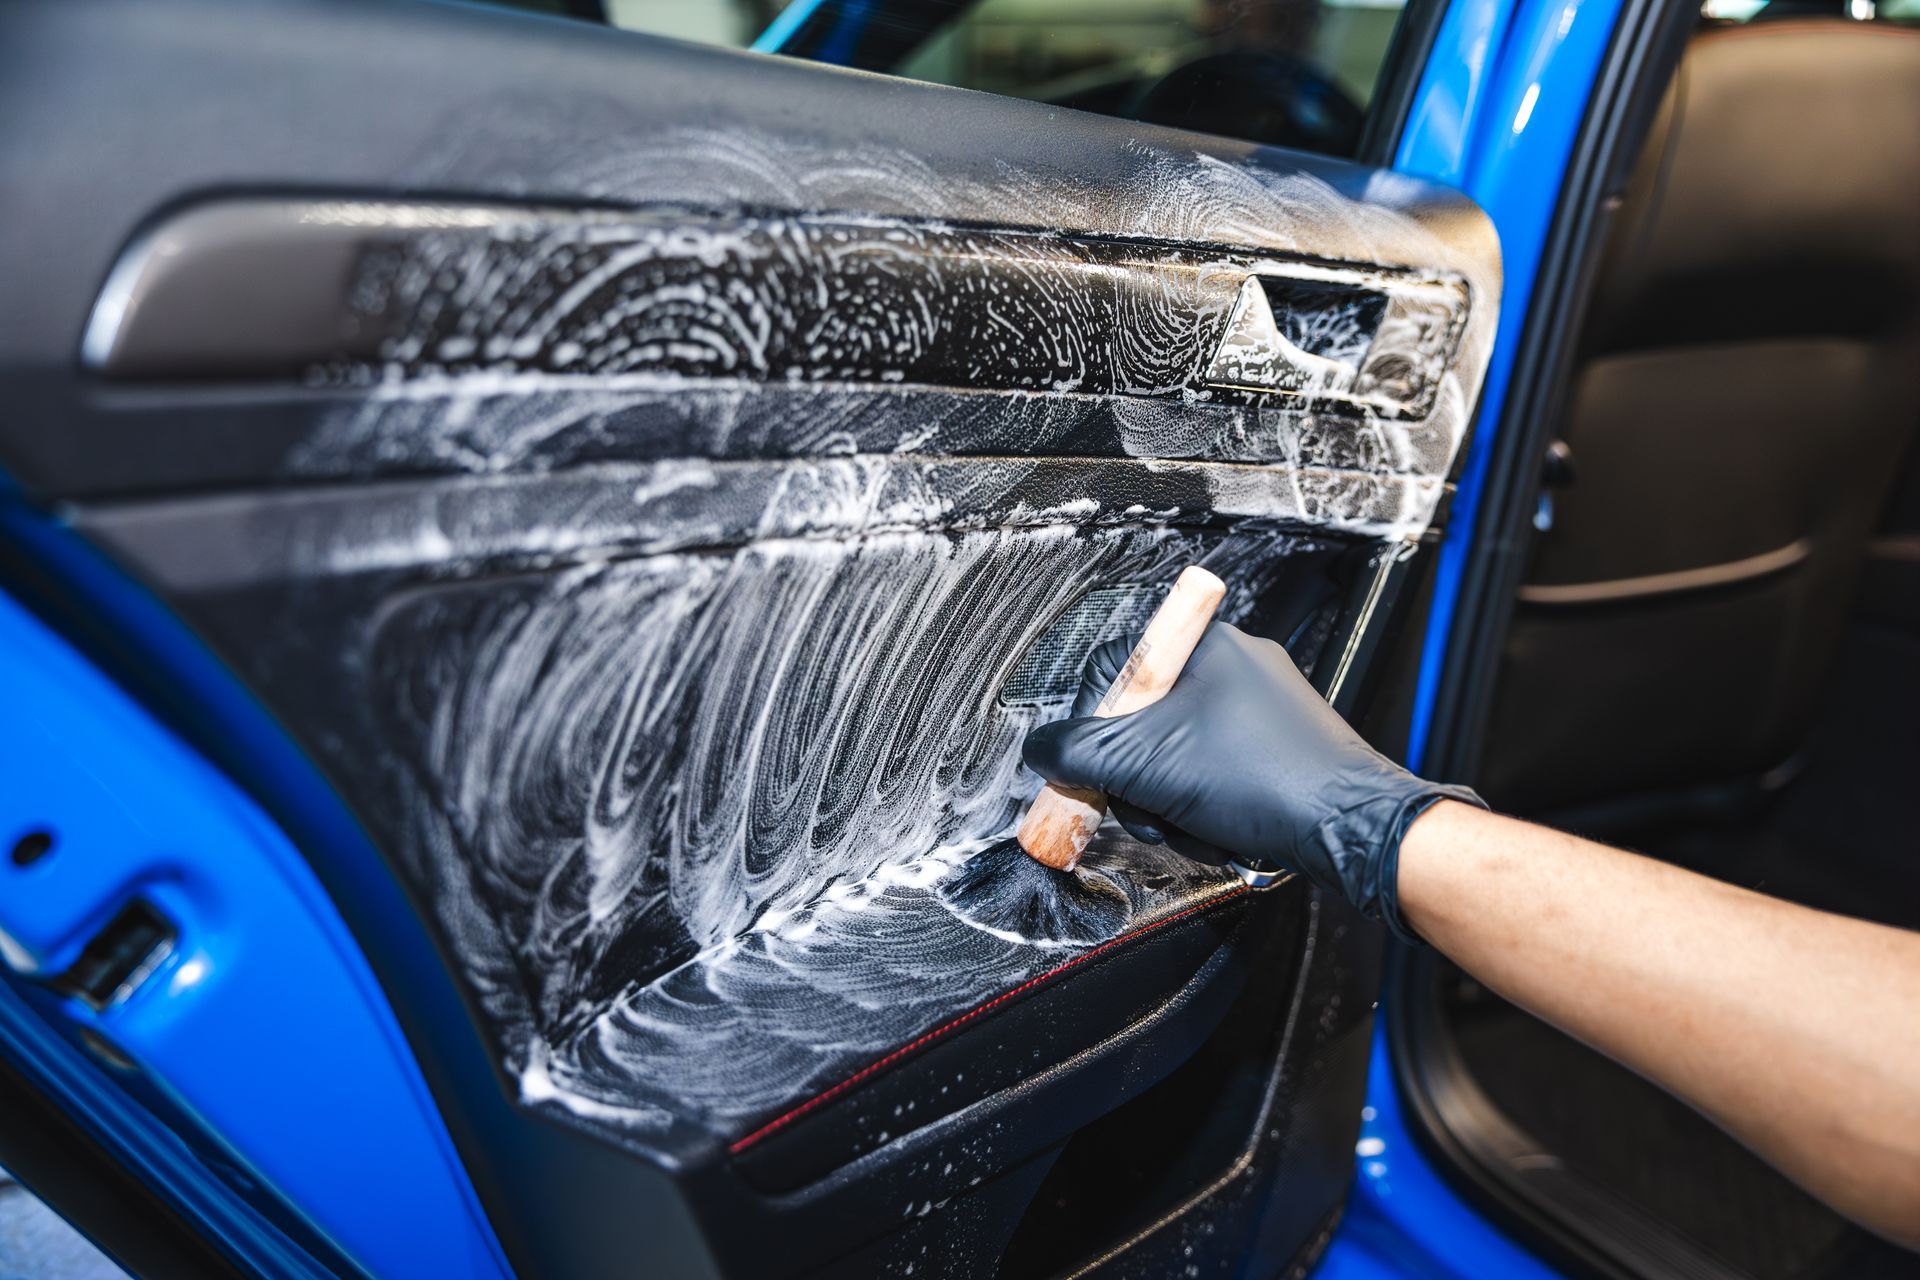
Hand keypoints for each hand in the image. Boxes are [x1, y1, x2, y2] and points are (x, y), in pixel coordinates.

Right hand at [1022, 621, 1482, 937]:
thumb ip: (1077, 754)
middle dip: (1138, 781)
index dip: (1092, 729)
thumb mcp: (1144, 764)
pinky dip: (1206, 811)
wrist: (1350, 826)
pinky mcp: (1281, 750)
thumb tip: (1041, 751)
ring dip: (1171, 803)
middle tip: (1147, 809)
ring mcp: (1262, 709)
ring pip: (1178, 756)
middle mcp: (1235, 666)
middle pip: (1145, 722)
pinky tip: (1220, 831)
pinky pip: (1216, 776)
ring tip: (1191, 826)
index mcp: (1204, 645)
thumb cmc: (1261, 778)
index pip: (1114, 673)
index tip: (1085, 770)